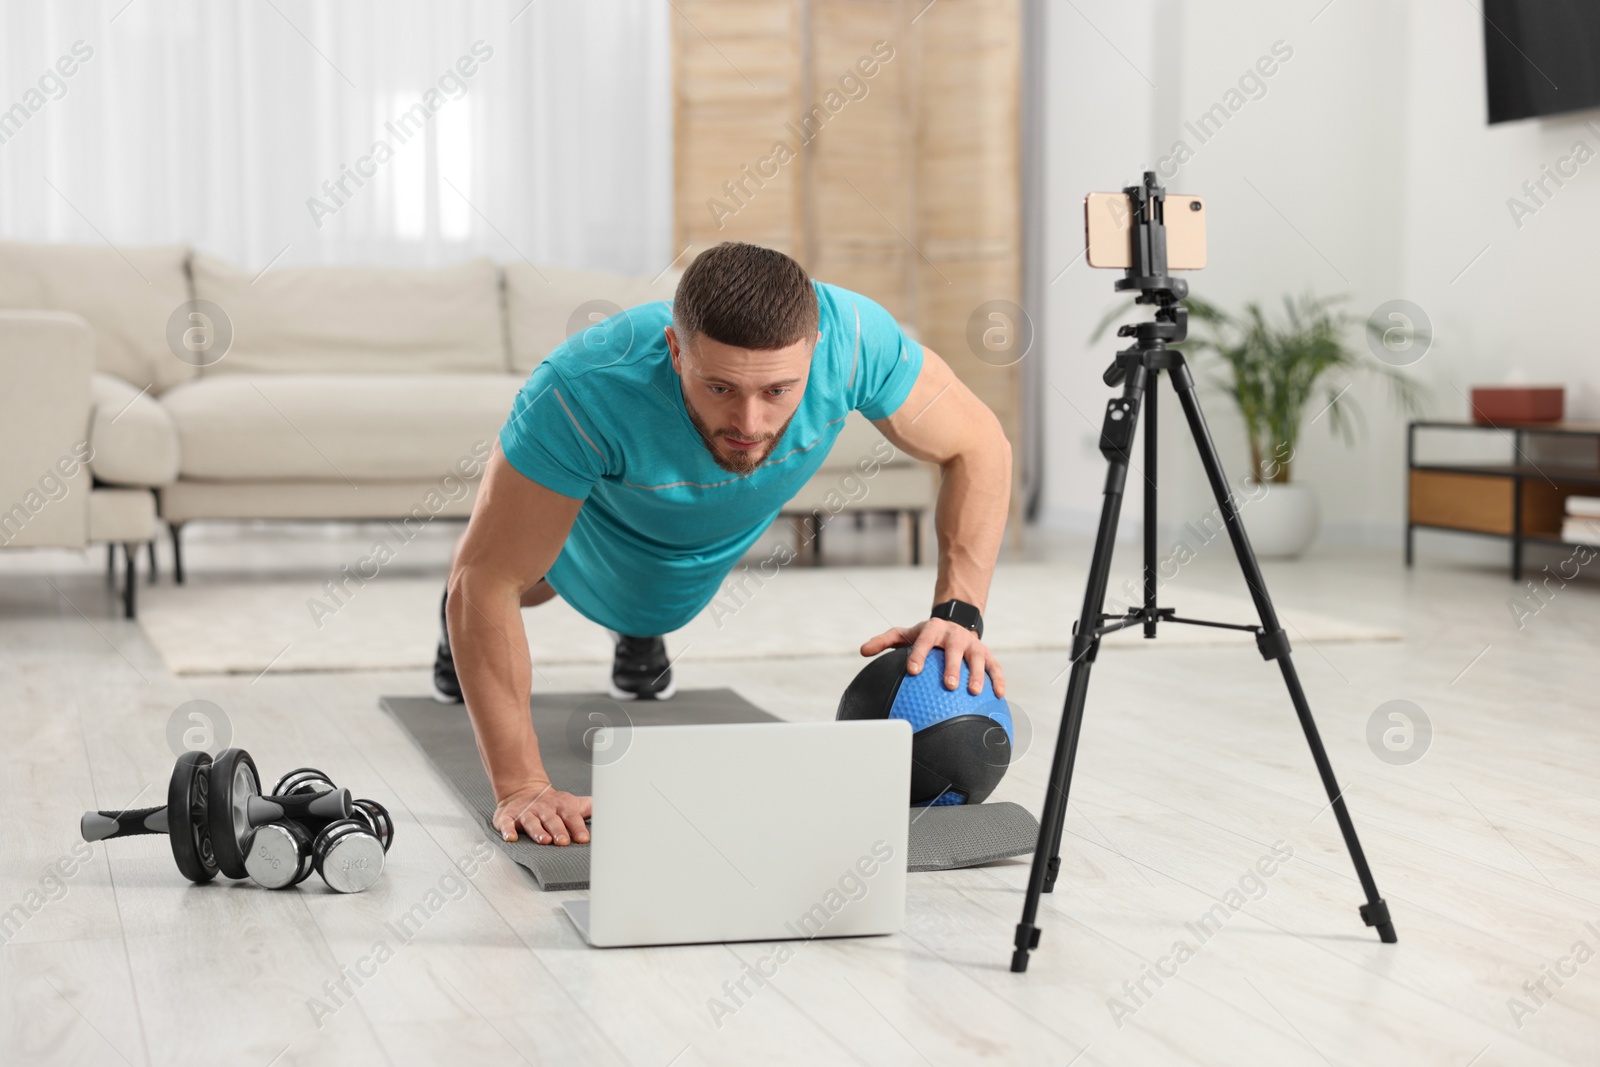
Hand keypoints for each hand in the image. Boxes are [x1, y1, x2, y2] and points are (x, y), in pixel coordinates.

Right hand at [492, 780, 591, 845]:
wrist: (523, 790)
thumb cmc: (552, 803)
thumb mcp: (572, 803)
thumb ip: (590, 809)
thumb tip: (614, 811)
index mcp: (561, 806)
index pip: (571, 816)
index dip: (578, 827)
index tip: (584, 838)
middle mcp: (543, 809)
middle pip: (552, 820)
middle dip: (558, 831)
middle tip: (564, 841)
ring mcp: (525, 813)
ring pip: (532, 822)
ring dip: (537, 831)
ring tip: (544, 840)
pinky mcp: (507, 817)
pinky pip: (506, 824)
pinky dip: (507, 830)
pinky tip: (511, 838)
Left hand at [860, 618, 1005, 697]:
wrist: (956, 621)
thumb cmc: (926, 635)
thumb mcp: (906, 633)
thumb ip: (885, 641)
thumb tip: (862, 651)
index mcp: (933, 630)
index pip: (924, 641)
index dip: (919, 654)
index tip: (913, 670)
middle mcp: (954, 635)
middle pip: (953, 650)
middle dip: (952, 667)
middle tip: (948, 685)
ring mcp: (972, 644)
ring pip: (977, 658)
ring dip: (977, 674)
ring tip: (973, 692)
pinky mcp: (987, 652)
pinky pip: (995, 666)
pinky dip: (998, 679)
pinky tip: (999, 695)